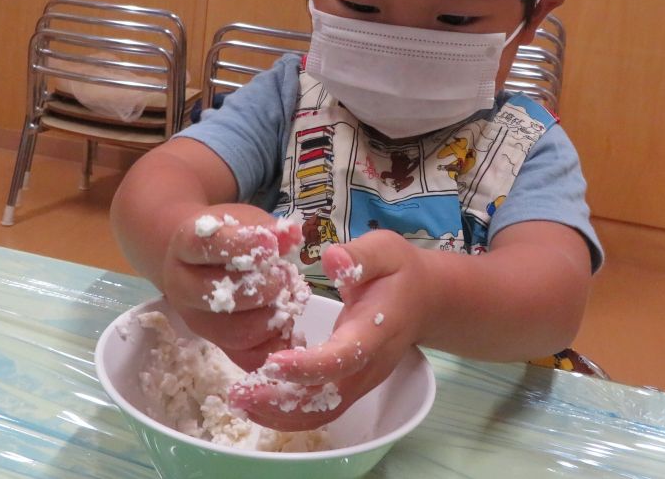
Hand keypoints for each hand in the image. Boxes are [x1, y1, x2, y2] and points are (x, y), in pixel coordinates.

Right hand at [161, 205, 303, 371]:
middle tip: (285, 275)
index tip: (271, 245)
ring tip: (289, 298)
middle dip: (263, 288)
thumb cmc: (228, 235)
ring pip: (235, 332)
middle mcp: (182, 287)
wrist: (201, 260)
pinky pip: (246, 357)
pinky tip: (290, 326)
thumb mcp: (245, 221)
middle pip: (220, 297)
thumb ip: (267, 228)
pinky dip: (274, 345)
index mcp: (185, 246)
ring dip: (272, 317)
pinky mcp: (216, 344)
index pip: (206, 246)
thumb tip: (293, 235)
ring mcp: (197, 321)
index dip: (242, 246)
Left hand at [229, 230, 430, 429]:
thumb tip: (331, 260)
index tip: (272, 363)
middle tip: (238, 393)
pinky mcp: (350, 385)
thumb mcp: (386, 250)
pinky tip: (256, 399)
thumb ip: (361, 256)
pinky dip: (286, 412)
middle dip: (281, 403)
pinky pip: (319, 409)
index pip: (343, 357)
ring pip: (321, 412)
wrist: (426, 300)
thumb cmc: (401, 272)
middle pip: (327, 399)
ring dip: (279, 414)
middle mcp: (368, 365)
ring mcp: (360, 381)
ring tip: (238, 400)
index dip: (308, 366)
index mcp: (374, 332)